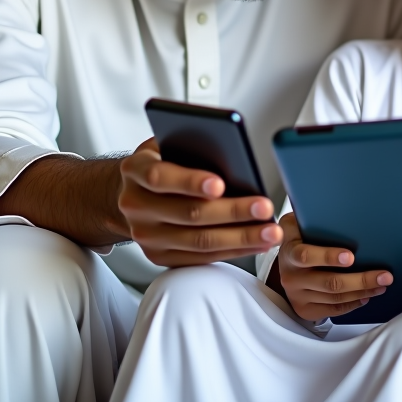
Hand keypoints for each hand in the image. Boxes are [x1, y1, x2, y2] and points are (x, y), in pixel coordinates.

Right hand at [119, 138, 282, 265]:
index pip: (161, 177)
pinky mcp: (159, 256)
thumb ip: (191, 146)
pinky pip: (200, 257)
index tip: (221, 183)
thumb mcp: (166, 144)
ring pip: (198, 241)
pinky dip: (232, 251)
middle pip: (189, 214)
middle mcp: (137, 206)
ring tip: (269, 232)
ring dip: (240, 238)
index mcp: (136, 171)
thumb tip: (233, 153)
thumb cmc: (160, 162)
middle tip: (264, 207)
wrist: (132, 193)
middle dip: (232, 212)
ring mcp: (146, 235)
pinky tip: (256, 243)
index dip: (191, 181)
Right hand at [274, 213, 392, 320]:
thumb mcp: (298, 223)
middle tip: (384, 275)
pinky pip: (332, 310)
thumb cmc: (299, 237)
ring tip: (382, 284)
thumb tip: (344, 205)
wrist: (281, 261)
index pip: (306, 255)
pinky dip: (352, 304)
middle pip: (329, 282)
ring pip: (335, 298)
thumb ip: (315, 219)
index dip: (328, 256)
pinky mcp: (305, 309)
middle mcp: (291, 276)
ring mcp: (297, 295)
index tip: (351, 256)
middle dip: (361, 280)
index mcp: (289, 251)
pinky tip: (366, 296)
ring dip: (362, 292)